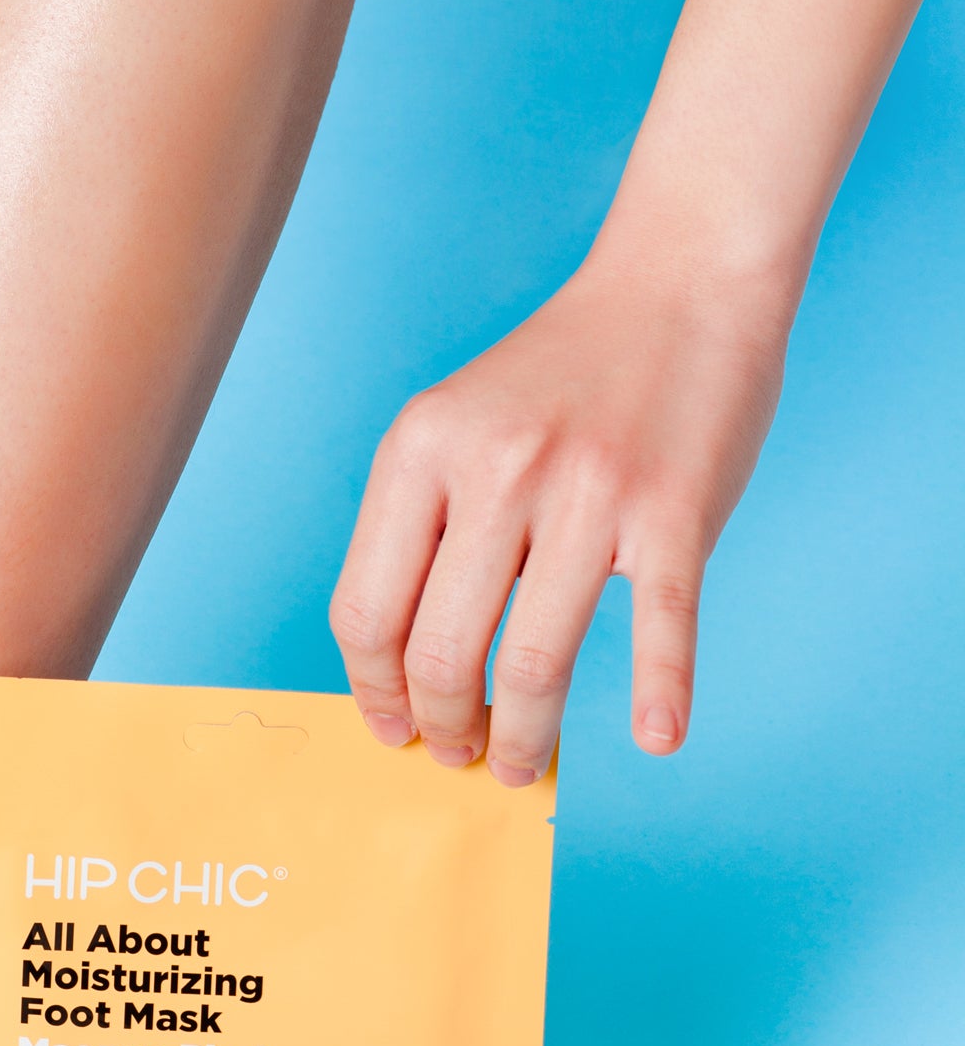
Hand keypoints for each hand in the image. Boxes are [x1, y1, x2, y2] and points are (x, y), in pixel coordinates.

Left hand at [329, 258, 791, 783]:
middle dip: (442, 725)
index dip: (373, 689)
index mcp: (421, 452)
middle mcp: (497, 470)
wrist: (679, 280)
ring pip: (534, 662)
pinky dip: (659, 693)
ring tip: (518, 766)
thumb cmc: (557, 377)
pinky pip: (661, 626)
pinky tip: (653, 737)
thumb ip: (419, 528)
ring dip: (522, 737)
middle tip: (456, 752)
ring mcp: (590, 491)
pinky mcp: (676, 509)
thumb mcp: (452, 428)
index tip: (391, 726)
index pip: (366, 611)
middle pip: (440, 651)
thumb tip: (398, 665)